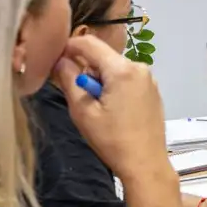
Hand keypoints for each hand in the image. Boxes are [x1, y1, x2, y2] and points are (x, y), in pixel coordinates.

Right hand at [52, 35, 168, 183]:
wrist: (146, 164)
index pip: (89, 43)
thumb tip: (60, 59)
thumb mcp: (83, 111)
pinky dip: (113, 86)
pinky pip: (126, 78)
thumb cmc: (112, 140)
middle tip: (76, 95)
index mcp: (122, 69)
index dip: (68, 47)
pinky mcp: (152, 90)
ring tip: (95, 108)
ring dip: (99, 80)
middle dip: (85, 69)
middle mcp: (139, 67)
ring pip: (113, 68)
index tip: (54, 60)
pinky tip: (112, 110)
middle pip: (103, 56)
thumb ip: (69, 80)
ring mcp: (148, 78)